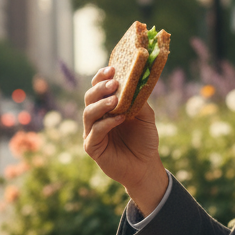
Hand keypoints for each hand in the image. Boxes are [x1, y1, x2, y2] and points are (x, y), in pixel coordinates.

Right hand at [82, 66, 168, 214]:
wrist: (146, 165)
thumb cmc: (144, 139)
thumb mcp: (145, 116)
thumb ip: (138, 100)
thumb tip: (136, 81)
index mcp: (107, 106)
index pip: (98, 87)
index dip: (101, 77)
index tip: (112, 69)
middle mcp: (96, 117)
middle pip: (90, 97)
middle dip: (100, 88)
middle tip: (114, 83)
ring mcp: (92, 132)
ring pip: (88, 113)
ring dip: (101, 104)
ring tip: (115, 100)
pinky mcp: (92, 147)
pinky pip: (95, 132)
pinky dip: (106, 124)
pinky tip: (119, 118)